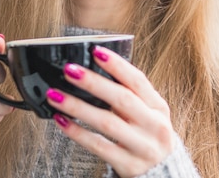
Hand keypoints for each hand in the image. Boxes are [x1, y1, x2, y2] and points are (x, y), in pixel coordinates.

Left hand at [46, 46, 174, 177]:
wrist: (163, 172)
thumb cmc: (148, 136)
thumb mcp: (149, 113)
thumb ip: (131, 95)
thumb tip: (96, 71)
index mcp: (158, 107)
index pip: (138, 81)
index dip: (117, 65)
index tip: (96, 51)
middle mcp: (154, 125)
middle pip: (122, 99)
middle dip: (93, 82)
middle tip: (70, 70)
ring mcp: (142, 147)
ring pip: (107, 123)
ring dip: (78, 107)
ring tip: (56, 95)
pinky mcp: (129, 165)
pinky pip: (98, 146)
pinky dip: (78, 132)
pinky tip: (61, 121)